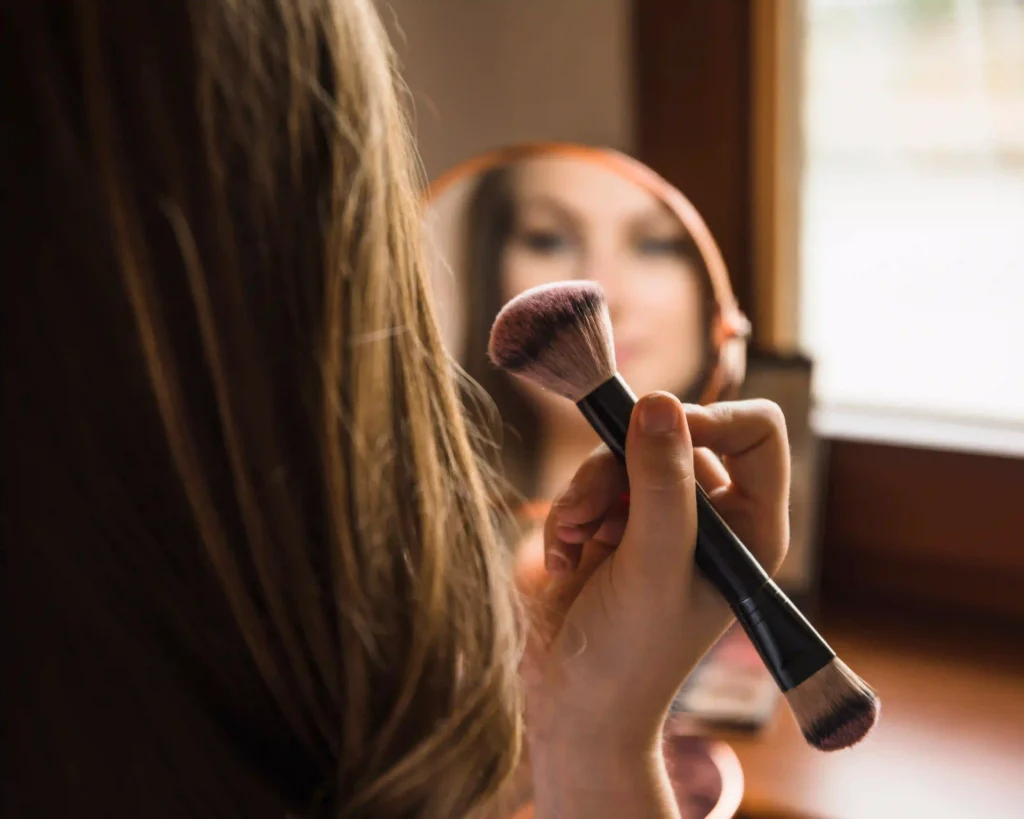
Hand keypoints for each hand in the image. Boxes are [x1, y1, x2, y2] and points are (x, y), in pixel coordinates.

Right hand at [517, 396, 789, 760]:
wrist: (575, 703)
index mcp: (750, 526)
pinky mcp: (615, 524)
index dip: (710, 420)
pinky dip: (568, 515)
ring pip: (621, 452)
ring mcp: (660, 518)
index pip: (756, 432)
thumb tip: (659, 401)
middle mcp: (712, 516)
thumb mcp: (651, 565)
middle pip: (672, 435)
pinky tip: (564, 560)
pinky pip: (589, 482)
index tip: (654, 435)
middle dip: (619, 468)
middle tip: (589, 511)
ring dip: (584, 494)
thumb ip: (659, 484)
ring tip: (572, 543)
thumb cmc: (631, 653)